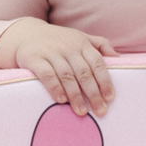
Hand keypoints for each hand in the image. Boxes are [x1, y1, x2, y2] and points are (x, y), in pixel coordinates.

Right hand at [0, 18, 115, 116]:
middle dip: (93, 93)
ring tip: (82, 112)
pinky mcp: (35, 58)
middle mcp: (68, 47)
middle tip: (100, 111)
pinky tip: (61, 100)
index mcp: (81, 43)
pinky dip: (55, 87)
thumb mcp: (80, 37)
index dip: (104, 81)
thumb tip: (119, 58)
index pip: (97, 63)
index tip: (110, 98)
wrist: (26, 33)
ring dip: (75, 95)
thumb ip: (100, 45)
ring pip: (67, 75)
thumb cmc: (59, 40)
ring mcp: (51, 52)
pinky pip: (47, 74)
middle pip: (84, 72)